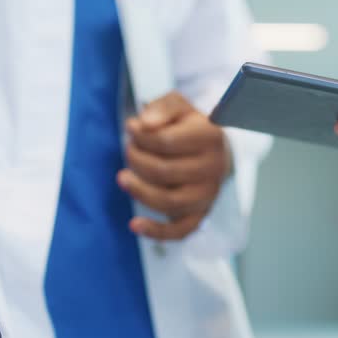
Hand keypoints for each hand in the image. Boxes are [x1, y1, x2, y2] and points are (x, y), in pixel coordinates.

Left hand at [118, 92, 230, 240]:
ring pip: (169, 201)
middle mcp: (213, 168)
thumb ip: (161, 108)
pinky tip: (135, 224)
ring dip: (139, 191)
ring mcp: (209, 194)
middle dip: (136, 160)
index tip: (132, 129)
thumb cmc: (191, 126)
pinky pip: (181, 230)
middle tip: (129, 149)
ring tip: (123, 178)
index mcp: (210, 137)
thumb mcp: (179, 106)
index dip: (140, 136)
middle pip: (163, 171)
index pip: (165, 141)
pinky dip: (157, 231)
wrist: (215, 150)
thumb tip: (143, 124)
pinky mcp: (202, 214)